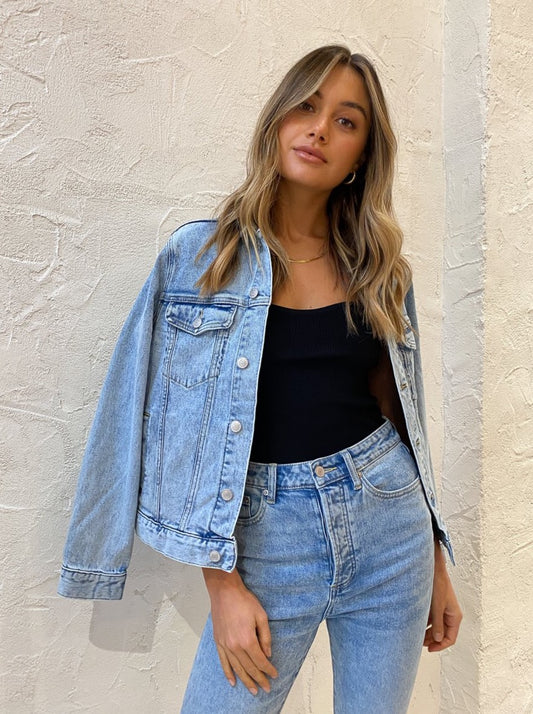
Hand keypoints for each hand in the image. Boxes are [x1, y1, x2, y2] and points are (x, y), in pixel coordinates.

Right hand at [202, 567, 277, 695]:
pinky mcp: (218, 642)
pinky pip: (223, 662)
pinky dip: (228, 673)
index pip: (260, 661)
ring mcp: (225, 645)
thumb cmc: (244, 601)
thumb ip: (266, 637)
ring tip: (253, 690)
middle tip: (266, 688)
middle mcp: (235, 646)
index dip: (268, 670)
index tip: (274, 675)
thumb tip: (268, 654)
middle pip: (249, 668)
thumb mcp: (261, 616)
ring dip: (245, 680)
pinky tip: (233, 681)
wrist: (224, 591)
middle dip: (259, 679)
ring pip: (237, 668)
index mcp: (247, 639)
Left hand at [424, 539, 462, 651]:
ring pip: (436, 626)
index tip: (429, 649)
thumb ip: (438, 624)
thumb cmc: (438, 583)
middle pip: (442, 633)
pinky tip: (416, 624)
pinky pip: (431, 618)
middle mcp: (450, 613)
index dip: (440, 646)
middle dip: (432, 640)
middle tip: (420, 643)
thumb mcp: (437, 606)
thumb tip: (438, 639)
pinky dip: (425, 623)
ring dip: (428, 632)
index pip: (451, 638)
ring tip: (416, 635)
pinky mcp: (435, 603)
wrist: (432, 567)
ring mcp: (442, 609)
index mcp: (455, 615)